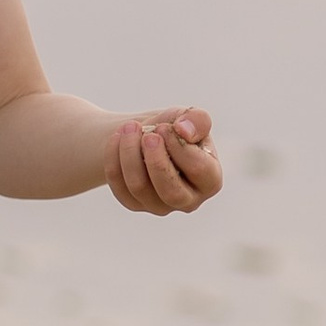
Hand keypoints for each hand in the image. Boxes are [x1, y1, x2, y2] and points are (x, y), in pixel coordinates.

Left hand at [107, 107, 221, 216]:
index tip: (164, 127)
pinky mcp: (135, 204)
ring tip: (129, 128)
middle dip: (155, 159)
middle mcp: (188, 200)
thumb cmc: (176, 129)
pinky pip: (120, 187)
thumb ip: (198, 120)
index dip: (179, 146)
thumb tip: (183, 130)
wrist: (147, 135)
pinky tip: (117, 137)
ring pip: (140, 188)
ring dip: (130, 153)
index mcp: (210, 180)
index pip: (199, 169)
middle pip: (170, 191)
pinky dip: (114, 159)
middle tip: (147, 134)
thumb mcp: (191, 118)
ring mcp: (160, 207)